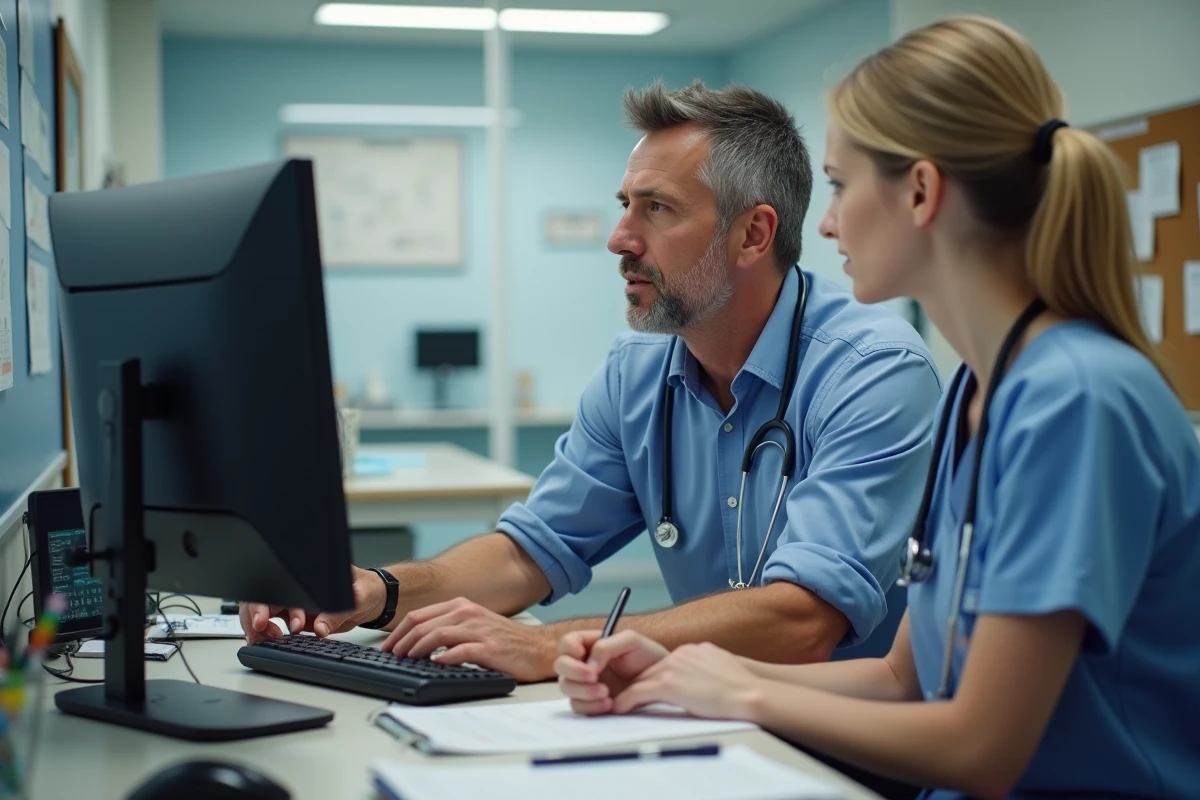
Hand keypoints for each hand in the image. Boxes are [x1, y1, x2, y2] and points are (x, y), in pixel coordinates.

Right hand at [239, 565, 386, 643]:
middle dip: (255, 615)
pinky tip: (272, 640)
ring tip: (270, 639)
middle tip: (260, 632)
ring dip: (260, 628)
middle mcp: (296, 586)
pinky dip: (268, 634)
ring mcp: (293, 602)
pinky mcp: (296, 616)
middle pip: (263, 598)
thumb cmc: (365, 588)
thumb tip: (320, 628)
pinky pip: (275, 625)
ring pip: (264, 612)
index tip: (264, 619)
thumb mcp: (358, 597)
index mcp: (307, 574)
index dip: (263, 600)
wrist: (372, 599)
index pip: (276, 582)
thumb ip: (337, 613)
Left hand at [381, 597, 555, 682]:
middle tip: (392, 656)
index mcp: (462, 606)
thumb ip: (449, 629)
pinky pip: (460, 651)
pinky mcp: (489, 647)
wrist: (538, 648)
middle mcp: (468, 614)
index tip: (388, 646)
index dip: (399, 631)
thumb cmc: (505, 641)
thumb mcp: (474, 626)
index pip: (420, 615)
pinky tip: (434, 664)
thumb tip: (418, 644)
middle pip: (424, 624)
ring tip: (407, 660)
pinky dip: (443, 657)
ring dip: (416, 649)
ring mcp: (479, 629)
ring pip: (437, 634)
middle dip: (402, 641)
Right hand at [554, 630, 667, 715]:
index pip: (567, 643)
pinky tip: (609, 704)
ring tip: (606, 692)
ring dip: (584, 691)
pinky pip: (579, 707)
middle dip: (575, 672)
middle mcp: (584, 664)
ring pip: (567, 688)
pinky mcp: (592, 704)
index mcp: (590, 644)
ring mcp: (586, 685)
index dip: (570, 649)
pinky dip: (591, 707)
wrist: (663, 682)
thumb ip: (607, 645)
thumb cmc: (648, 657)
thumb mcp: (632, 641)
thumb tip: (589, 663)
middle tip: (594, 676)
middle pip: (561, 666)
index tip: (582, 654)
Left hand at [610, 642, 763, 719]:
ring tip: (615, 705)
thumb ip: (708, 671)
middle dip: (637, 685)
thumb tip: (704, 682)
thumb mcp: (724, 671)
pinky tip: (618, 710)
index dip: (653, 679)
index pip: (666, 664)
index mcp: (694, 650)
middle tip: (622, 698)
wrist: (750, 693)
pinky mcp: (670, 683)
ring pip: (641, 679)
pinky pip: (638, 692)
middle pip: (650, 670)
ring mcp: (674, 667)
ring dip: (627, 694)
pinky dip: (625, 702)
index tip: (644, 689)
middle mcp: (681, 653)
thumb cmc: (745, 690)